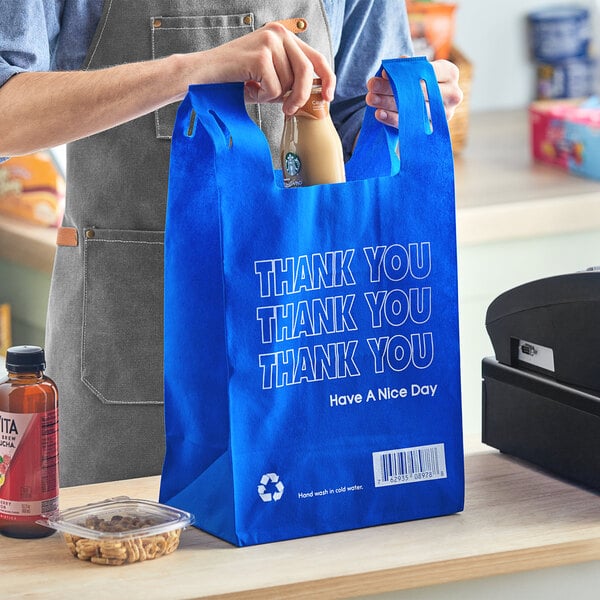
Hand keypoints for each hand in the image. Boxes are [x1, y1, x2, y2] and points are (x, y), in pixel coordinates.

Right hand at [198, 22, 334, 115]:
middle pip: (307, 70)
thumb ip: (291, 81)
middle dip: (301, 95)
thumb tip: (315, 97)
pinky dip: (262, 97)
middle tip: (289, 110)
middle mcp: (278, 33)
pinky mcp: (260, 55)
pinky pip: (274, 89)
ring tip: (254, 88)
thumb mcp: (269, 78)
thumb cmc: (235, 79)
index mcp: (283, 36)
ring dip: (272, 96)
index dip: (327, 79)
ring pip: (289, 83)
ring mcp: (269, 42)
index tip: (329, 97)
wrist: (203, 76)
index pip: (316, 57)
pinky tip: (248, 88)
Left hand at [365, 59, 462, 127]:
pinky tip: (379, 114)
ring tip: (371, 99)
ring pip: (414, 108)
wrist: (427, 101)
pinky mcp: (433, 128)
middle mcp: (452, 94)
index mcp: (450, 73)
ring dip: (389, 103)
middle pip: (419, 91)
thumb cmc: (421, 81)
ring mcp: (444, 114)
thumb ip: (405, 67)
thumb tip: (390, 69)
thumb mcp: (417, 70)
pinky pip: (411, 124)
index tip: (383, 73)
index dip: (403, 72)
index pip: (426, 71)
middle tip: (371, 86)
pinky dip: (393, 119)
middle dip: (392, 88)